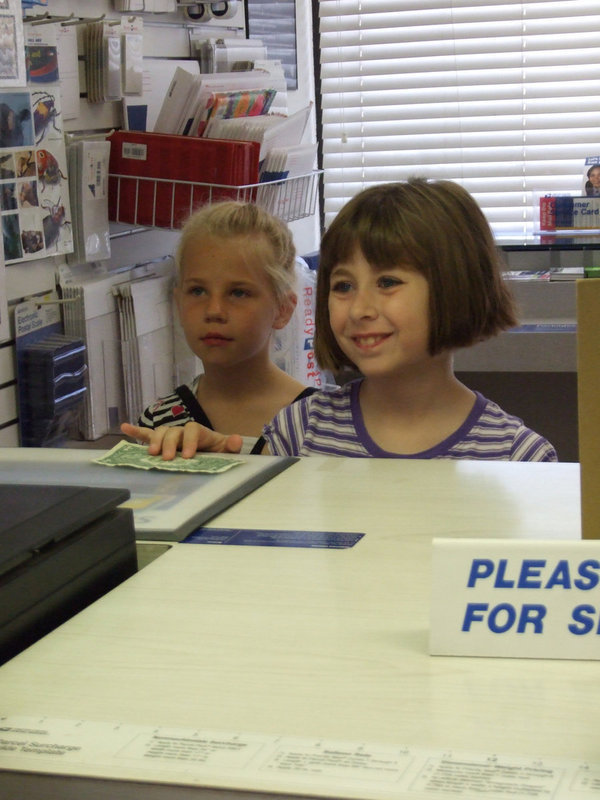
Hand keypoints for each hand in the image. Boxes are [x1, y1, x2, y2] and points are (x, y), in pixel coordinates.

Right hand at [120, 421, 242, 459]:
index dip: (190, 441)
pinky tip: (124, 427)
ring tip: (151, 453)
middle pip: (173, 431)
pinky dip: (135, 431)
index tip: (188, 455)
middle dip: (169, 443)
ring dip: (154, 440)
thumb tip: (236, 440)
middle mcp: (182, 431)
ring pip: (160, 432)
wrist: (211, 451)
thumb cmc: (217, 451)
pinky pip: (146, 434)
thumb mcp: (226, 450)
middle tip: (167, 458)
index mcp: (199, 432)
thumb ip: (231, 445)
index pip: (193, 430)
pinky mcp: (160, 441)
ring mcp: (170, 435)